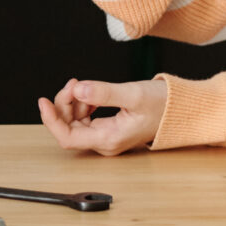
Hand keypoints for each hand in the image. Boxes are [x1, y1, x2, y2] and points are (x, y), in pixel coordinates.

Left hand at [38, 77, 167, 154]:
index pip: (67, 137)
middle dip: (64, 104)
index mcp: (108, 138)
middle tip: (74, 83)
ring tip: (82, 85)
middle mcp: (105, 142)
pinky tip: (89, 93)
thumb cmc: (163, 106)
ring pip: (75, 122)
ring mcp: (106, 137)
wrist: (182, 111)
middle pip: (68, 128)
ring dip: (72, 102)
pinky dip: (82, 104)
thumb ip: (104, 93)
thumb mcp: (133, 95)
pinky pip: (85, 119)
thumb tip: (78, 90)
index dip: (51, 120)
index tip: (43, 101)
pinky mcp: (109, 129)